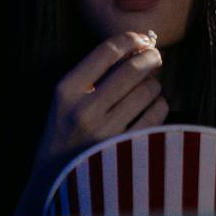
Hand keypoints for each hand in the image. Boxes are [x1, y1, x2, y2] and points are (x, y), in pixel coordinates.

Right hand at [16, 31, 169, 215]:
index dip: (130, 39)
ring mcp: (106, 132)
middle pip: (132, 69)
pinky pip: (156, 115)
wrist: (56, 176)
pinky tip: (152, 105)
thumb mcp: (66, 97)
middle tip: (155, 56)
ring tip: (148, 86)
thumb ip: (94, 71)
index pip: (107, 51)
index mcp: (67, 90)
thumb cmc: (66, 128)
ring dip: (154, 83)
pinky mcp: (125, 149)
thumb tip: (139, 44)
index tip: (142, 39)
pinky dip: (160, 104)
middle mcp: (85, 110)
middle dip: (151, 57)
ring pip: (148, 91)